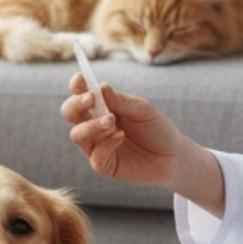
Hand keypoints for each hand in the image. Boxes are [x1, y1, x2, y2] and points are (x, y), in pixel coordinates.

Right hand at [61, 75, 187, 188]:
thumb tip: (100, 87)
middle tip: (91, 99)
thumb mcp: (143, 110)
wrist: (173, 157)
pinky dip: (106, 144)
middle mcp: (94, 126)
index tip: (81, 78)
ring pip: (77, 135)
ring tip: (112, 121)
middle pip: (69, 112)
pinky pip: (95, 156)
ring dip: (92, 125)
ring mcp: (96, 146)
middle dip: (76, 104)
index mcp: (101, 107)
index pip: (81, 94)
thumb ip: (121, 101)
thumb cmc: (156, 129)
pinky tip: (121, 137)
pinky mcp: (104, 165)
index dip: (77, 85)